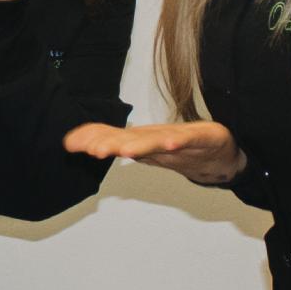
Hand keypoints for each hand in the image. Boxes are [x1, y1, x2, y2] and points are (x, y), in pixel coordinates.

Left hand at [63, 119, 244, 186]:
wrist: (219, 151)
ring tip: (125, 150)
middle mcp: (156, 138)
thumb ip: (115, 141)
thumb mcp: (145, 146)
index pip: (113, 138)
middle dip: (111, 143)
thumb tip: (78, 143)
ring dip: (141, 145)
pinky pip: (187, 141)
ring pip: (157, 141)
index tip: (71, 143)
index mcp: (142, 140)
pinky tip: (171, 144)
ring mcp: (179, 139)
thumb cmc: (181, 146)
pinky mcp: (201, 139)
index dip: (92, 139)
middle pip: (130, 139)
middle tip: (93, 151)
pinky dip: (178, 141)